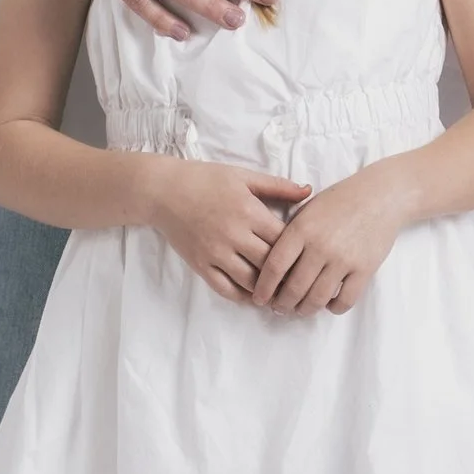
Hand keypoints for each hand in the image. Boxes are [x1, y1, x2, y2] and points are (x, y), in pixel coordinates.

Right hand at [146, 162, 312, 302]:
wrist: (164, 191)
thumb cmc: (206, 179)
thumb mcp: (244, 177)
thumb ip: (278, 186)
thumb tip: (309, 192)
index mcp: (249, 211)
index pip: (283, 239)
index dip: (299, 250)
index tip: (309, 256)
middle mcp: (234, 235)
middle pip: (270, 263)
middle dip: (287, 274)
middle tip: (301, 280)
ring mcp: (216, 253)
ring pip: (250, 281)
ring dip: (268, 289)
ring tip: (281, 292)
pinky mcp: (201, 265)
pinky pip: (226, 289)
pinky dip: (243, 296)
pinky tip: (254, 296)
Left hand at [247, 167, 409, 316]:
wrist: (381, 195)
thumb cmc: (340, 200)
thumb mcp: (308, 209)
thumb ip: (290, 236)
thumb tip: (274, 269)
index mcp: (301, 229)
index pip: (274, 267)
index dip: (263, 288)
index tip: (259, 298)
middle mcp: (321, 246)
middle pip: (293, 288)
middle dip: (281, 304)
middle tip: (278, 308)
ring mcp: (344, 259)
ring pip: (317, 299)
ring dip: (304, 310)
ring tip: (300, 310)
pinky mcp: (365, 269)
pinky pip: (345, 300)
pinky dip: (333, 308)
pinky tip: (328, 304)